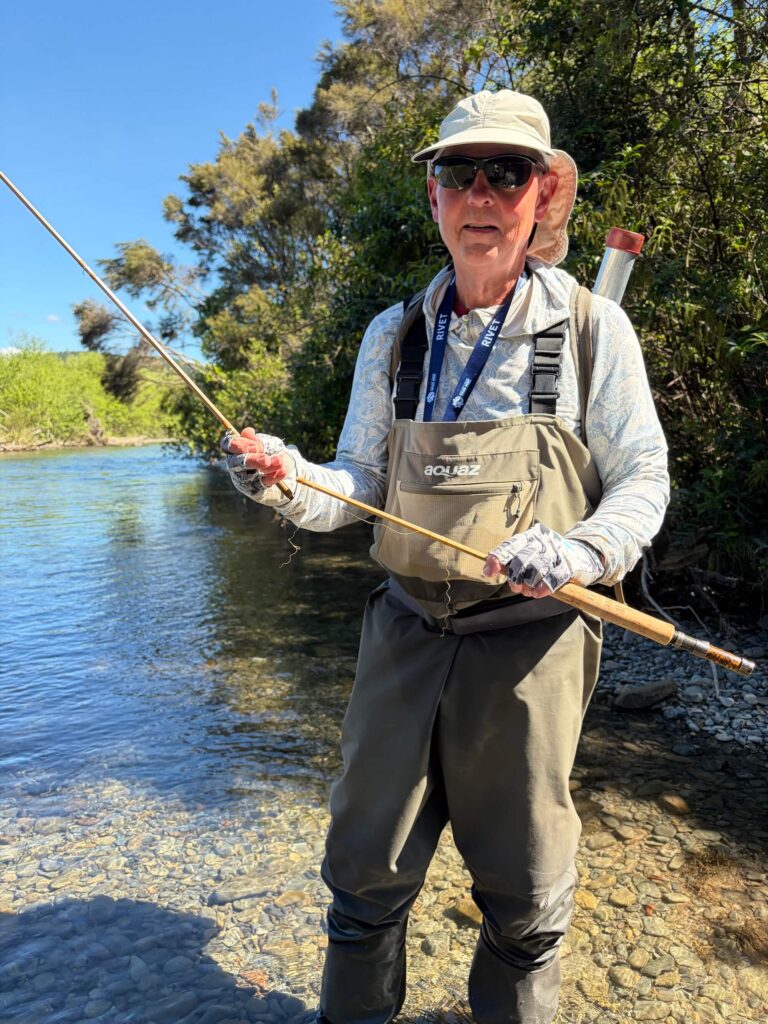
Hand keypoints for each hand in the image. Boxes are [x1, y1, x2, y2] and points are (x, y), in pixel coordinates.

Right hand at [221, 428, 296, 503]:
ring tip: (279, 461)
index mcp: (235, 449)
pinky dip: (272, 478)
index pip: (227, 445)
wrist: (282, 467)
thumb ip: (258, 440)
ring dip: (266, 469)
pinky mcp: (251, 489)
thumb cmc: (270, 450)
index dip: (238, 445)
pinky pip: (260, 485)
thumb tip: (248, 433)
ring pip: (247, 476)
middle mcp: (234, 464)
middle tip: (267, 460)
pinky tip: (282, 472)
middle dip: (252, 461)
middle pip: (234, 463)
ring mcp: (241, 478)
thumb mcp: (267, 442)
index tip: (256, 446)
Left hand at [482, 524, 603, 598]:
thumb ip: (512, 560)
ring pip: (536, 569)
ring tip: (530, 591)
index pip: (510, 545)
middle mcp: (543, 541)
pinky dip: (544, 587)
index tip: (489, 571)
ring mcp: (557, 552)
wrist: (584, 555)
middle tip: (517, 587)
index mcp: (530, 536)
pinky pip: (553, 577)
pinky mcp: (570, 565)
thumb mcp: (531, 553)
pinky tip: (538, 593)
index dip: (497, 558)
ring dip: (529, 584)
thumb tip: (489, 569)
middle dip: (515, 577)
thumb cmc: (550, 557)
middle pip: (521, 559)